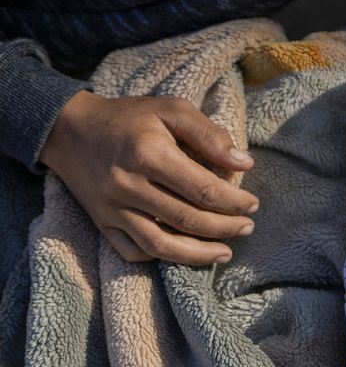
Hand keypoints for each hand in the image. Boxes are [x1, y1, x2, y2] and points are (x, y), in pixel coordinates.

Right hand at [39, 91, 259, 265]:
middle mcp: (129, 185)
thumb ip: (209, 135)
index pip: (203, 190)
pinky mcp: (102, 223)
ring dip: (199, 255)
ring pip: (161, 245)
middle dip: (225, 228)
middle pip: (187, 219)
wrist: (70, 129)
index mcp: (150, 154)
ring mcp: (113, 209)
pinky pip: (133, 251)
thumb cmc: (130, 118)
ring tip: (226, 252)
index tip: (253, 205)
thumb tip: (244, 164)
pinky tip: (185, 252)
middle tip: (247, 227)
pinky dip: (162, 257)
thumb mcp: (172, 109)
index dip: (234, 202)